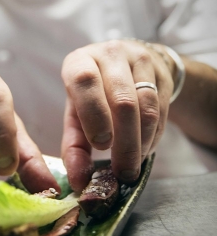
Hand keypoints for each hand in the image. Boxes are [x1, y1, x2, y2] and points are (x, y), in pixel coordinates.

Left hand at [61, 39, 173, 191]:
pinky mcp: (160, 73)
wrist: (129, 64)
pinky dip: (153, 135)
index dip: (94, 114)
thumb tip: (79, 180)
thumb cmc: (94, 93)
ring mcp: (138, 60)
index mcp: (80, 61)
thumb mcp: (76, 112)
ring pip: (147, 106)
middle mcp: (109, 54)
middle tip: (122, 171)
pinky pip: (161, 108)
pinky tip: (144, 148)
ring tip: (133, 165)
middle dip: (124, 142)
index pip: (85, 81)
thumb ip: (74, 145)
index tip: (101, 146)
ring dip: (141, 142)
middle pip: (122, 100)